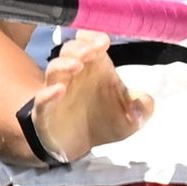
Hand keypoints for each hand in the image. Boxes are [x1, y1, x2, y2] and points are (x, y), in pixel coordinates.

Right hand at [29, 32, 155, 160]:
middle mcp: (74, 74)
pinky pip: (41, 99)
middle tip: (90, 51)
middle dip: (79, 47)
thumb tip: (145, 102)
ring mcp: (57, 90)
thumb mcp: (131, 118)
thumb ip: (142, 107)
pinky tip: (59, 91)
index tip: (103, 42)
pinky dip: (48, 93)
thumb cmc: (104, 121)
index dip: (93, 38)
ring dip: (64, 64)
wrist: (82, 147)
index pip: (89, 42)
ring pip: (53, 69)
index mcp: (95, 68)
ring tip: (77, 66)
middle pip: (69, 51)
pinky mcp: (45, 111)